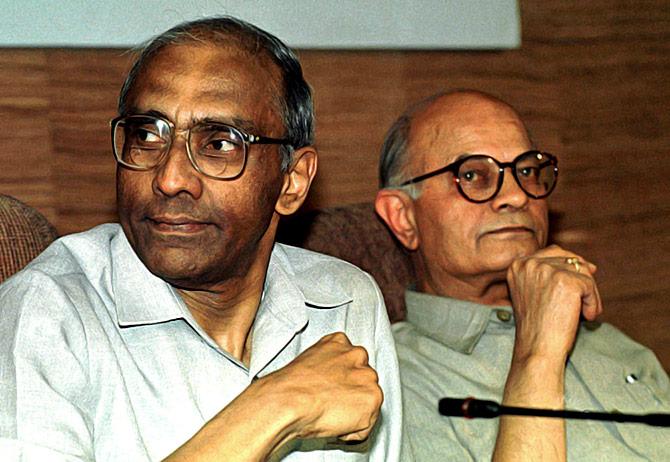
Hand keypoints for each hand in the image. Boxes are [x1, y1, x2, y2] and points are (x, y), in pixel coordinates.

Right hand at [259, 332, 382, 442]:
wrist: (290, 400)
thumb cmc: (291, 386)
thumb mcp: (308, 362)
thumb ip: (326, 366)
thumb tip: (327, 380)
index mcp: (340, 342)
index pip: (352, 360)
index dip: (343, 380)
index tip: (333, 388)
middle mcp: (357, 355)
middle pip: (363, 380)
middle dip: (351, 394)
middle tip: (331, 405)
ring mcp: (367, 377)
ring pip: (368, 402)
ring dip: (354, 413)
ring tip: (330, 415)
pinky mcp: (372, 398)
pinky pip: (366, 424)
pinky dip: (353, 431)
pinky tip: (336, 425)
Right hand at [506, 245, 602, 362]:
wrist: (537, 348)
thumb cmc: (537, 327)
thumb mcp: (533, 293)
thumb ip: (548, 275)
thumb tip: (587, 264)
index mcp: (518, 265)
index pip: (552, 252)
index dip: (571, 264)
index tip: (587, 274)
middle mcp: (530, 264)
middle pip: (569, 260)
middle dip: (582, 279)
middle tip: (589, 299)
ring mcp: (548, 271)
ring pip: (582, 272)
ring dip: (589, 294)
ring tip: (585, 313)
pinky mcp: (567, 281)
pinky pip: (590, 286)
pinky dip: (593, 303)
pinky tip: (586, 316)